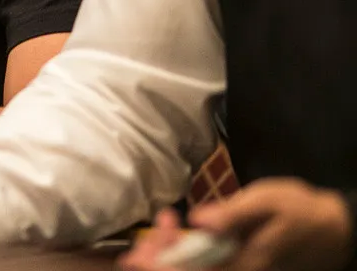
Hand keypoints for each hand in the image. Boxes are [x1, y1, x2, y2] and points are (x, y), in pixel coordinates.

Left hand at [119, 180, 352, 270]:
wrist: (333, 228)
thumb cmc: (299, 210)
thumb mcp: (267, 202)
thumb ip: (233, 213)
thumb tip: (198, 220)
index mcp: (244, 263)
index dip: (162, 265)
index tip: (138, 251)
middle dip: (156, 265)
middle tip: (133, 251)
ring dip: (164, 262)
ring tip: (142, 247)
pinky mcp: (237, 267)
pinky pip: (205, 268)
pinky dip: (180, 257)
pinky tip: (167, 240)